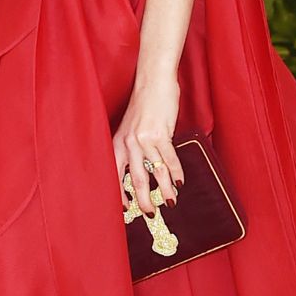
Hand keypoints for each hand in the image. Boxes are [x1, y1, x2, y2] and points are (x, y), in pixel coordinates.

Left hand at [113, 79, 182, 216]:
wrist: (153, 81)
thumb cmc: (144, 104)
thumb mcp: (132, 127)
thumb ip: (134, 147)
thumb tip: (145, 170)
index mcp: (118, 143)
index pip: (115, 175)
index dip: (120, 194)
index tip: (126, 209)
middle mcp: (128, 143)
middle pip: (136, 179)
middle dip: (144, 200)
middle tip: (150, 214)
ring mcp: (144, 139)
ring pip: (155, 171)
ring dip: (164, 189)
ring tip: (170, 202)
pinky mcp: (160, 133)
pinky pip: (169, 158)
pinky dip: (176, 172)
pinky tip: (180, 182)